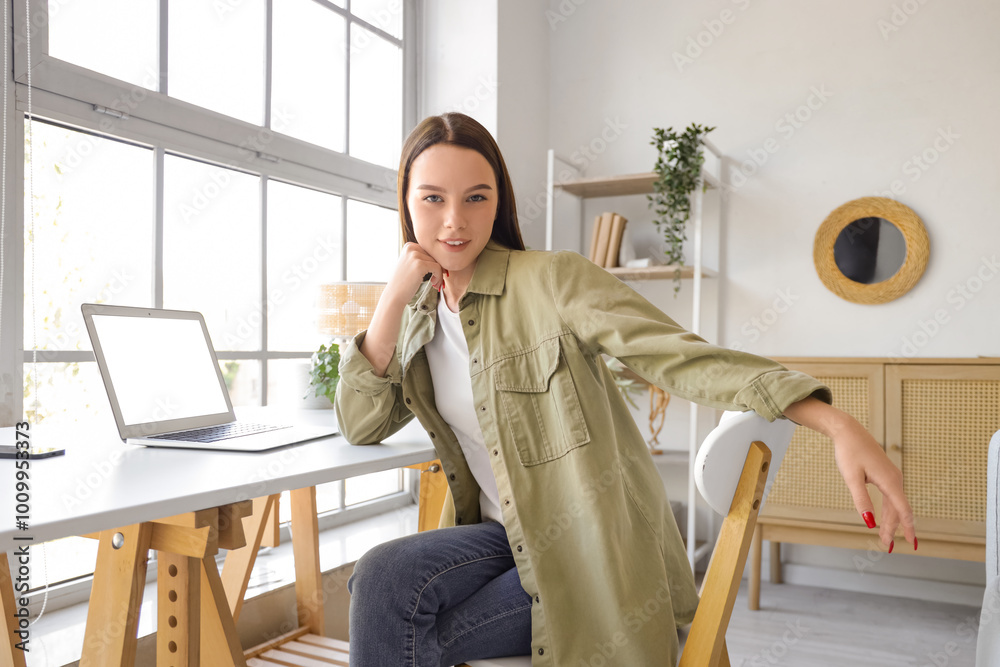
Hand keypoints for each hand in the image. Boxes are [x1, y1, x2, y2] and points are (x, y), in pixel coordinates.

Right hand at [384, 242, 443, 306]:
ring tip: (434, 284)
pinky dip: (439, 277)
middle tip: (436, 281)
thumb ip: (422, 258)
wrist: (394, 295)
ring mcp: (414, 255)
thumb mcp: (410, 265)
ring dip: (439, 274)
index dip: (435, 263)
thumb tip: (442, 257)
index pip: (430, 251)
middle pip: (434, 256)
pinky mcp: (419, 264)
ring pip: (437, 262)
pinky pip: (438, 268)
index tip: (435, 275)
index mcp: (409, 246)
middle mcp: (411, 248)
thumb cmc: (404, 283)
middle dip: (438, 269)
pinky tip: (434, 284)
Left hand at [783, 397, 916, 550]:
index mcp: (889, 481)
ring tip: (885, 538)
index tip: (912, 543)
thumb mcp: (851, 478)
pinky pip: (891, 497)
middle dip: (894, 529)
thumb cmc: (848, 453)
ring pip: (894, 504)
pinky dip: (889, 510)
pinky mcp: (886, 475)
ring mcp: (891, 477)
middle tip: (887, 546)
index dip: (908, 527)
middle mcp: (894, 479)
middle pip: (898, 510)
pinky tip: (885, 519)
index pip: (902, 509)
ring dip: (891, 521)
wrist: (848, 432)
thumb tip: (870, 522)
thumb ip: (861, 500)